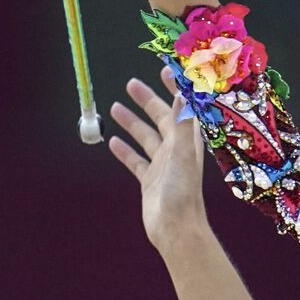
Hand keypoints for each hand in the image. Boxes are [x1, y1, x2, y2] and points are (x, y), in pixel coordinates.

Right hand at [108, 64, 208, 248]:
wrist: (176, 229)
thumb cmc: (183, 193)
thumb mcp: (182, 153)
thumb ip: (182, 123)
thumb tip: (184, 92)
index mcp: (187, 141)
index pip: (182, 107)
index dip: (175, 88)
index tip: (163, 70)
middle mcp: (176, 150)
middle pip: (160, 118)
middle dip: (147, 100)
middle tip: (131, 84)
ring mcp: (162, 166)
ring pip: (145, 137)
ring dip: (132, 122)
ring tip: (114, 107)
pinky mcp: (149, 181)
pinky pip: (135, 161)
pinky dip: (125, 150)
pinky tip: (112, 142)